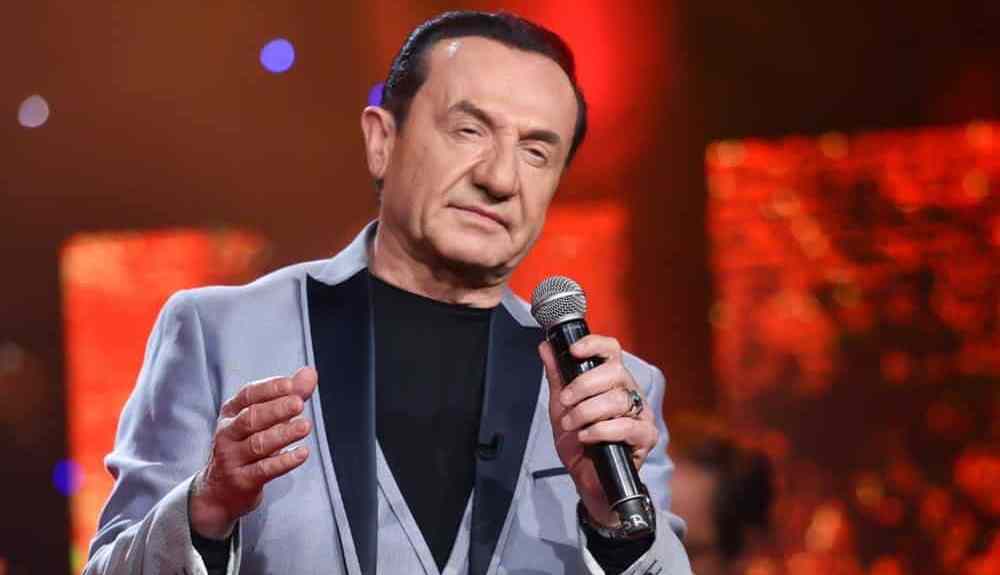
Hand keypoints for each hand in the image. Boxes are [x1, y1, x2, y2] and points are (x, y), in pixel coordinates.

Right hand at [189, 367, 316, 539]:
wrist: (221, 490)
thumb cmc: (247, 445)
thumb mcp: (264, 418)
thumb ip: (289, 396)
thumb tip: (310, 373)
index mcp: (231, 412)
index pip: (248, 395)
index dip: (270, 389)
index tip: (292, 385)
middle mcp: (227, 433)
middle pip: (251, 418)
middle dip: (276, 409)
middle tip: (299, 404)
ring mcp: (231, 458)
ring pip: (257, 444)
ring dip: (283, 434)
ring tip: (305, 426)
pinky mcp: (241, 480)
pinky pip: (264, 469)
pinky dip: (284, 461)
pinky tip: (302, 453)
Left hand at [539, 336, 657, 527]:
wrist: (588, 479)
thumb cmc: (579, 442)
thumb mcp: (561, 406)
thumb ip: (557, 376)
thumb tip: (546, 346)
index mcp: (613, 380)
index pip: (611, 351)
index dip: (594, 345)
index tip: (574, 351)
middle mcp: (630, 393)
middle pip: (615, 372)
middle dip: (583, 385)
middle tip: (566, 401)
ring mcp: (641, 414)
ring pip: (617, 400)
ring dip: (586, 412)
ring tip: (572, 425)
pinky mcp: (646, 437)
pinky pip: (626, 427)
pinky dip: (600, 431)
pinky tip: (587, 437)